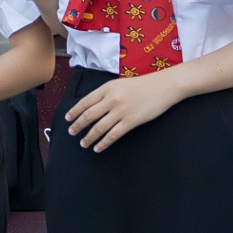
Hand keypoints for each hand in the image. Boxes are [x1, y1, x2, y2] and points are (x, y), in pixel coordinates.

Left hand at [61, 70, 179, 150]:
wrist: (164, 86)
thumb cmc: (144, 84)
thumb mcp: (121, 84)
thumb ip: (107, 93)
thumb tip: (93, 106)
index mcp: (107, 88)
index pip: (85, 101)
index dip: (74, 112)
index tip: (68, 119)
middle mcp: (111, 99)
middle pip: (88, 116)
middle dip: (77, 126)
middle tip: (71, 132)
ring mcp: (121, 111)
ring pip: (98, 128)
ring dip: (88, 137)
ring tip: (83, 143)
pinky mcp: (131, 122)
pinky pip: (112, 135)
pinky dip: (103, 143)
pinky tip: (98, 148)